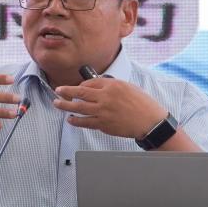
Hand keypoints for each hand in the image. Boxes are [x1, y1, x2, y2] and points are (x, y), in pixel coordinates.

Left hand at [53, 78, 167, 138]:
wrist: (150, 121)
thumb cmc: (142, 104)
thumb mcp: (128, 88)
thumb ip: (111, 87)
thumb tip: (97, 88)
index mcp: (112, 85)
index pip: (90, 82)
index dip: (81, 85)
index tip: (76, 88)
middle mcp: (106, 96)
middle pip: (80, 92)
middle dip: (66, 91)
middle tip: (58, 90)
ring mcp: (103, 111)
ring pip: (78, 107)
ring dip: (65, 105)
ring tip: (57, 103)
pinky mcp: (103, 124)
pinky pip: (85, 122)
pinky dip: (76, 121)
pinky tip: (70, 119)